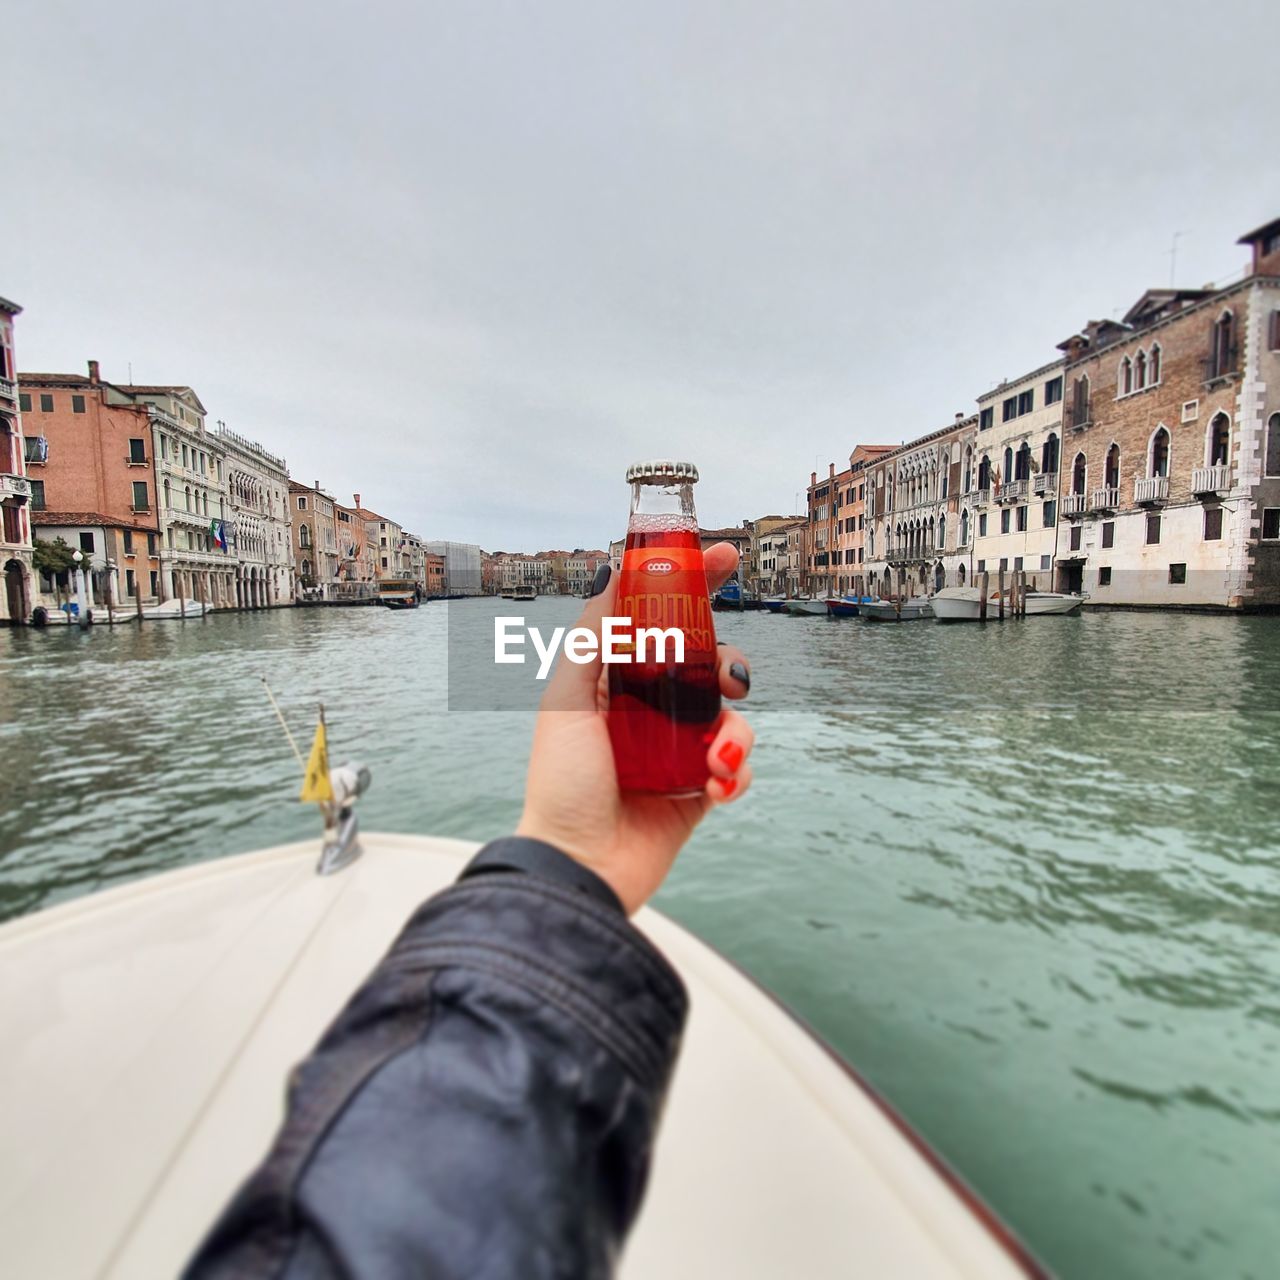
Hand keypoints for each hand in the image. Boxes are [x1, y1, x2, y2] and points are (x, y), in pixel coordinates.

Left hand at [515, 544, 753, 914]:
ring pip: (731, 715)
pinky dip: (737, 771)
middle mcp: (647, 710)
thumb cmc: (563, 783)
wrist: (579, 868)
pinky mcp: (697, 791)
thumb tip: (617, 573)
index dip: (694, 586)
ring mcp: (675, 750)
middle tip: (729, 677)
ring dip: (737, 728)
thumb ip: (592, 636)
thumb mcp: (566, 699)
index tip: (726, 557)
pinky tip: (717, 784)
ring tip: (716, 753)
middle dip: (727, 662)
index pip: (659, 621)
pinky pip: (736, 766)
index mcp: (614, 681)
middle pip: (706, 663)